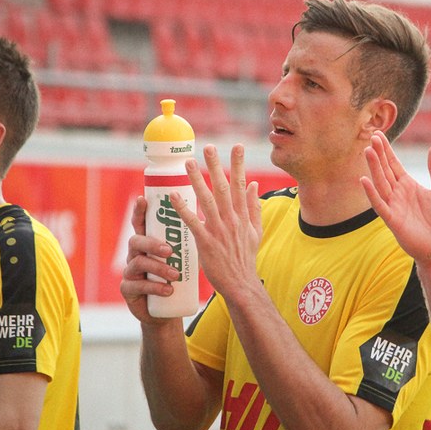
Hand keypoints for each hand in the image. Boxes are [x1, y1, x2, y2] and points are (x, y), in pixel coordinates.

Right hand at [120, 196, 181, 324]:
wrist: (169, 310)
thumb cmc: (178, 278)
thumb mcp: (183, 257)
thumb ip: (188, 240)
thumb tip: (207, 216)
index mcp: (147, 242)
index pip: (141, 223)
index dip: (139, 211)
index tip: (143, 199)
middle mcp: (135, 254)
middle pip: (136, 241)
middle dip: (152, 244)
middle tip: (170, 250)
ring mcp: (129, 272)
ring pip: (138, 264)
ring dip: (158, 268)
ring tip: (176, 276)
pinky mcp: (128, 290)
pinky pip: (137, 286)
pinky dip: (154, 288)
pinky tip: (167, 291)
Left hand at [171, 144, 262, 301]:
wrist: (240, 283)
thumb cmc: (245, 258)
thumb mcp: (256, 231)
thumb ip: (254, 207)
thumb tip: (253, 184)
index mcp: (243, 215)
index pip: (240, 184)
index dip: (239, 164)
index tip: (237, 146)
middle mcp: (232, 219)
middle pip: (223, 187)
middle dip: (216, 166)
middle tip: (209, 147)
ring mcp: (219, 229)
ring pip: (206, 199)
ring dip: (197, 180)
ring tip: (188, 163)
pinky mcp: (206, 241)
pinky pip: (192, 221)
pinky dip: (183, 207)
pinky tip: (174, 195)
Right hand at [361, 131, 430, 263]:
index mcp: (408, 186)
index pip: (394, 165)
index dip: (386, 150)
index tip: (378, 134)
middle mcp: (397, 194)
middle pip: (385, 171)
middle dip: (378, 154)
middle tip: (372, 137)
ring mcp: (393, 206)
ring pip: (381, 184)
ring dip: (374, 168)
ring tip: (368, 152)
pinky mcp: (392, 220)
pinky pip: (380, 205)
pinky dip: (372, 193)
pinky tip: (364, 180)